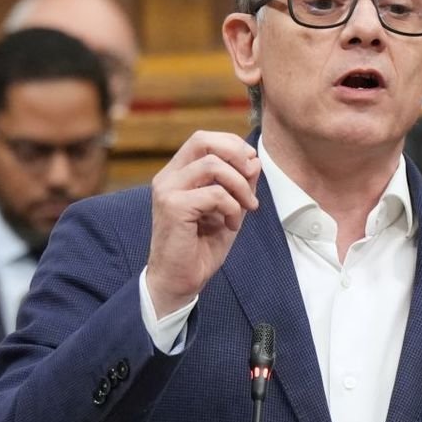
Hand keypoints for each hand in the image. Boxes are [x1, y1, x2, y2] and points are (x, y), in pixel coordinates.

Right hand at [146, 131, 260, 316]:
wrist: (178, 282)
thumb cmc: (200, 248)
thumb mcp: (228, 210)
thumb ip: (240, 185)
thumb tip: (255, 160)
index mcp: (177, 174)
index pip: (204, 139)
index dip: (233, 145)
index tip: (252, 167)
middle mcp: (168, 178)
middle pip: (203, 140)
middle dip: (236, 154)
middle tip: (252, 177)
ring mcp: (167, 191)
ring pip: (213, 165)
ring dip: (239, 186)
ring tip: (245, 208)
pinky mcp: (173, 207)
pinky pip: (215, 194)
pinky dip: (232, 208)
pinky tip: (231, 226)